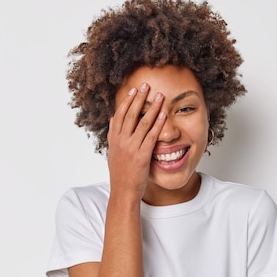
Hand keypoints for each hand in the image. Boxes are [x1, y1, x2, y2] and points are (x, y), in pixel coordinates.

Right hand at [107, 83, 165, 198]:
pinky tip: (163, 114)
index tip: (133, 90)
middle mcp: (121, 141)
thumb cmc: (120, 174)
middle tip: (146, 85)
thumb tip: (113, 119)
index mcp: (114, 139)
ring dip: (152, 107)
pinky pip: (151, 136)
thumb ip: (113, 135)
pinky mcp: (141, 155)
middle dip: (139, 98)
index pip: (120, 115)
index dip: (127, 101)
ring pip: (142, 122)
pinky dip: (158, 124)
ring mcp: (131, 148)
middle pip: (131, 114)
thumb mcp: (113, 152)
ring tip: (159, 96)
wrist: (123, 191)